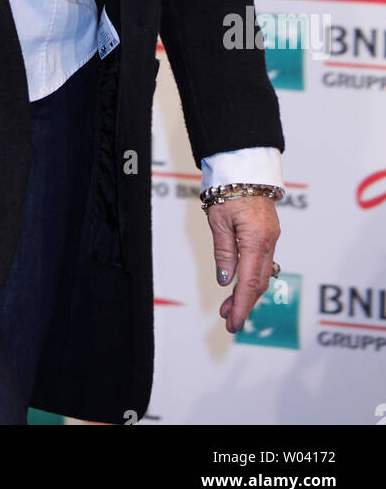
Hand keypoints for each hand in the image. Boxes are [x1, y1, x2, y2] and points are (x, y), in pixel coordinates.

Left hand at [207, 195, 280, 333]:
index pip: (250, 282)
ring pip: (262, 273)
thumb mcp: (219, 221)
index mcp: (255, 240)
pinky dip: (252, 276)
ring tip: (228, 305)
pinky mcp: (269, 233)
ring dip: (247, 291)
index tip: (232, 323)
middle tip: (228, 319)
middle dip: (244, 304)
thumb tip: (226, 281)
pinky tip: (241, 282)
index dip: (241, 306)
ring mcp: (271, 237)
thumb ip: (224, 252)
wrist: (245, 165)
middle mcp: (268, 241)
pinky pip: (263, 261)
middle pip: (259, 282)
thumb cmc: (229, 188)